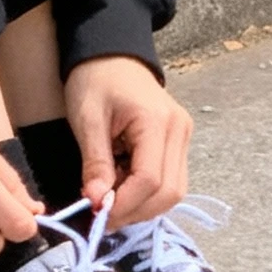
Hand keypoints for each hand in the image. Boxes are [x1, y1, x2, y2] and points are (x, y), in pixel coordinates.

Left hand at [63, 57, 191, 229]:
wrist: (110, 55)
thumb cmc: (95, 80)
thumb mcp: (87, 119)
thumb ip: (95, 162)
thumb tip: (96, 202)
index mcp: (157, 121)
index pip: (150, 179)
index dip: (125, 204)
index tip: (97, 215)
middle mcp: (180, 131)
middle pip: (170, 191)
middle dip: (136, 211)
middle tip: (103, 216)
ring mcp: (183, 136)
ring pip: (174, 191)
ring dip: (142, 205)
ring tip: (111, 198)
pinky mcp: (179, 142)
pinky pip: (170, 179)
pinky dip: (146, 192)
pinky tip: (122, 185)